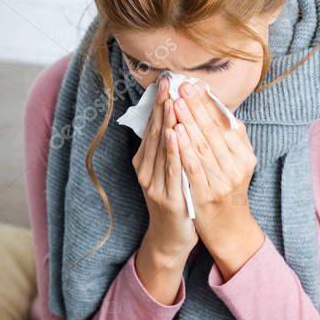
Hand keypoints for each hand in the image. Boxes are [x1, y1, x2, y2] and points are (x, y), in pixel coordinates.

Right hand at [131, 76, 197, 302]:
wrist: (170, 238)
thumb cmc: (174, 201)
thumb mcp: (166, 172)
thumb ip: (167, 148)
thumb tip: (175, 118)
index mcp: (144, 162)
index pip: (152, 127)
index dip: (159, 104)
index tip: (166, 81)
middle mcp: (145, 170)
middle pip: (155, 133)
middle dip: (162, 106)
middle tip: (168, 83)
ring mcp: (154, 184)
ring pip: (161, 148)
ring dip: (166, 122)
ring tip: (171, 100)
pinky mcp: (166, 197)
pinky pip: (171, 169)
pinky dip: (172, 150)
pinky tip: (175, 133)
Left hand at [172, 81, 263, 278]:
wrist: (227, 230)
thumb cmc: (226, 191)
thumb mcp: (236, 164)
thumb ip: (231, 139)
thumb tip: (220, 109)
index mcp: (244, 156)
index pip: (224, 124)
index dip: (208, 103)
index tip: (194, 84)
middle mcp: (236, 167)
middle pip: (213, 132)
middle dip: (196, 107)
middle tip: (182, 86)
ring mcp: (221, 182)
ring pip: (203, 147)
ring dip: (188, 122)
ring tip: (176, 102)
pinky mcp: (205, 195)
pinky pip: (193, 168)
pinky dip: (184, 149)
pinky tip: (174, 132)